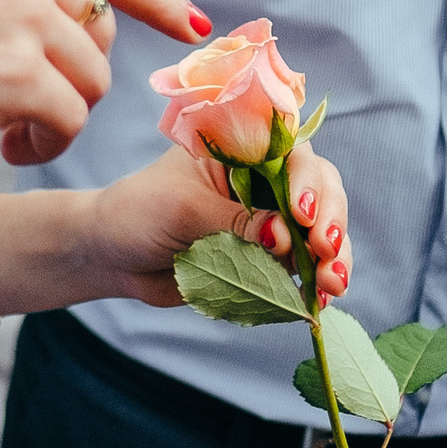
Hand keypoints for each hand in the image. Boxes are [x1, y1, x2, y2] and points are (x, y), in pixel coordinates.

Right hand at [0, 0, 209, 172]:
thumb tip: (88, 14)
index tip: (191, 26)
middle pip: (97, 34)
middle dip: (70, 78)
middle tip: (17, 107)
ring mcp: (23, 9)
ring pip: (90, 82)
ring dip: (55, 116)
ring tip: (1, 127)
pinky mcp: (18, 69)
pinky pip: (70, 119)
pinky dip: (45, 142)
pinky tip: (3, 146)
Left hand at [90, 140, 351, 308]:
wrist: (112, 255)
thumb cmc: (138, 213)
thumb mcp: (182, 209)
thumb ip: (234, 222)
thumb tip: (284, 237)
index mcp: (241, 149)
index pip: (291, 153)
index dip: (307, 181)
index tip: (301, 213)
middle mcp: (261, 179)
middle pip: (318, 188)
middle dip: (329, 218)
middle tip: (325, 251)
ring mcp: (268, 219)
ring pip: (320, 229)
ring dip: (334, 256)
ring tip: (333, 284)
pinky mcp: (267, 257)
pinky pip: (304, 265)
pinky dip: (318, 279)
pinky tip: (322, 298)